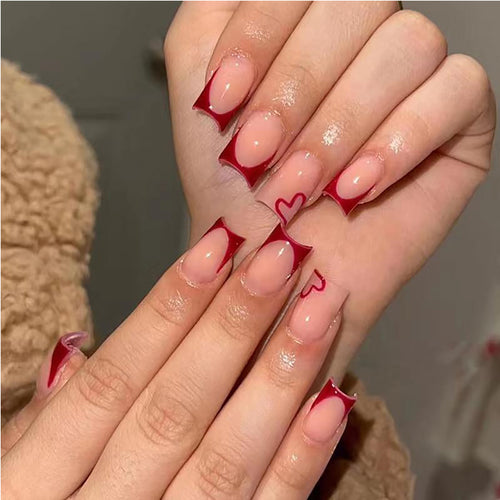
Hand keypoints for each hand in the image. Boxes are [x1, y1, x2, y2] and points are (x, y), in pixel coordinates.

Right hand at [2, 221, 354, 498]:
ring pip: (227, 458)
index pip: (113, 381)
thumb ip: (44, 425)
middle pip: (174, 407)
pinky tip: (333, 403)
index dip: (167, 309)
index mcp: (33, 488)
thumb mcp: (14, 482)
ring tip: (321, 306)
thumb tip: (75, 346)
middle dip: (234, 326)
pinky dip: (298, 465)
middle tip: (282, 256)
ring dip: (280, 378)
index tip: (219, 244)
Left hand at [164, 2, 495, 378]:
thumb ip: (211, 23)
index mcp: (303, 20)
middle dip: (297, 88)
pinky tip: (356, 186)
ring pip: (407, 44)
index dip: (258, 35)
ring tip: (304, 184)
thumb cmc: (237, 187)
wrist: (272, 259)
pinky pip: (459, 88)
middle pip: (356, 4)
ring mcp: (413, 72)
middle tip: (260, 154)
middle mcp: (360, 35)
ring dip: (341, 127)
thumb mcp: (197, 94)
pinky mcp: (457, 116)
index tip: (223, 101)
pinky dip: (400, 140)